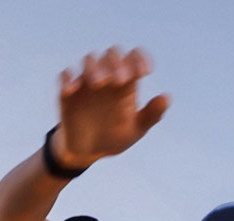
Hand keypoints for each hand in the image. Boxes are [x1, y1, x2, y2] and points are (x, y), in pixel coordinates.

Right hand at [52, 47, 169, 169]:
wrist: (86, 152)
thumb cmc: (113, 137)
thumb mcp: (135, 130)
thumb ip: (151, 115)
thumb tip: (167, 97)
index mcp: (125, 83)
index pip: (134, 58)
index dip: (140, 59)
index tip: (145, 72)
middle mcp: (107, 77)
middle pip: (112, 54)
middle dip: (117, 63)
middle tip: (121, 81)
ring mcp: (86, 82)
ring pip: (90, 59)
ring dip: (95, 67)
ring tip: (99, 83)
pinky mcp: (67, 92)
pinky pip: (65, 75)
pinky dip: (68, 78)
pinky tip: (73, 89)